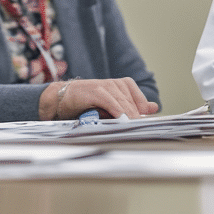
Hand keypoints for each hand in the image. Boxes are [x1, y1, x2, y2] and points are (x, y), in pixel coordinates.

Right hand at [40, 78, 158, 119]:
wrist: (59, 99)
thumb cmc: (85, 104)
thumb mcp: (110, 106)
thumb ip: (131, 106)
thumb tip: (154, 107)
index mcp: (120, 85)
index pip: (139, 98)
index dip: (142, 111)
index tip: (147, 123)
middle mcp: (114, 83)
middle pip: (132, 103)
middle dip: (137, 117)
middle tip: (141, 130)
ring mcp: (104, 86)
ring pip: (124, 102)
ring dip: (130, 116)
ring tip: (134, 128)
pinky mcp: (95, 91)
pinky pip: (111, 102)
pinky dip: (119, 112)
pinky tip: (123, 121)